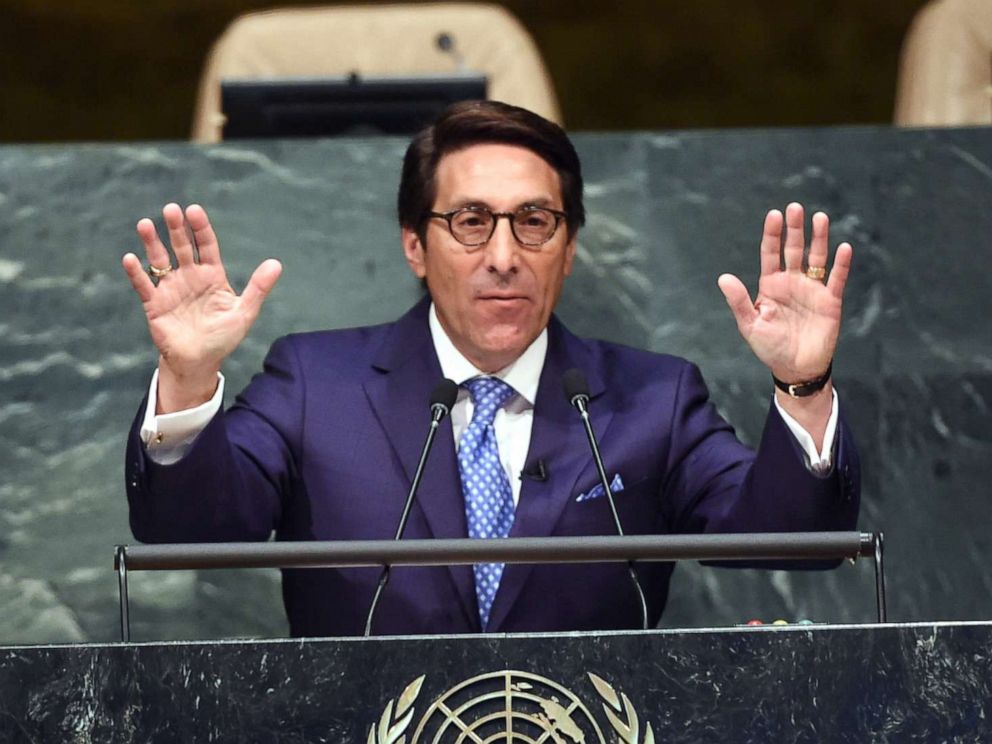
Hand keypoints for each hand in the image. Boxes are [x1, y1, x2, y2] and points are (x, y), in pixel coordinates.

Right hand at [121, 203, 281, 412]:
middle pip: (182, 247)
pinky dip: (136, 273)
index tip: (194, 210)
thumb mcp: (244, 313)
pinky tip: (130, 259)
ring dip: (152, 244)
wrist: (200, 362)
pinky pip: (144, 285)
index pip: (206, 246)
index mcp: (212, 276)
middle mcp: (189, 277)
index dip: (200, 228)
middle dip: (176, 229)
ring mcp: (171, 289)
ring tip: (144, 225)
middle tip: (171, 209)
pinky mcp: (155, 304)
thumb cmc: (223, 337)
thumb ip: (258, 288)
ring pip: (159, 261)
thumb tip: (276, 264)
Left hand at [717, 202, 851, 384]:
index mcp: (770, 285)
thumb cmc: (769, 347)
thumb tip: (723, 278)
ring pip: (816, 258)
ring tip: (819, 217)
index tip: (774, 215)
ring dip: (818, 239)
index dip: (772, 235)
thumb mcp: (750, 325)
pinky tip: (844, 248)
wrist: (795, 368)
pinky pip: (836, 279)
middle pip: (793, 249)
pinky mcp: (830, 301)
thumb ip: (739, 301)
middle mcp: (791, 283)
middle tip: (795, 207)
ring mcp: (811, 290)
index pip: (771, 254)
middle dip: (794, 229)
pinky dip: (841, 264)